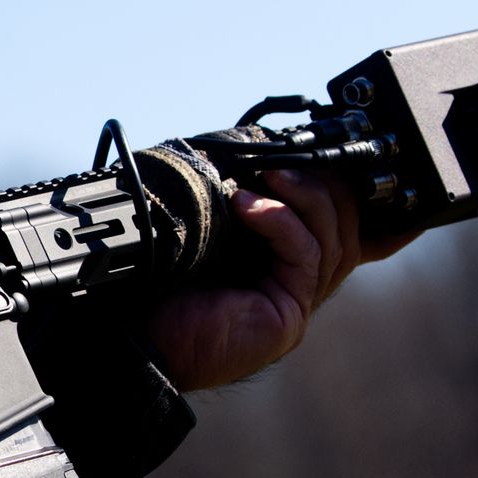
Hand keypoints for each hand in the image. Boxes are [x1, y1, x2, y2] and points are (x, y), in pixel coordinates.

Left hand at [146, 169, 418, 390]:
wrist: (134, 329)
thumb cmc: (159, 280)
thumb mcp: (207, 227)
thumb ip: (241, 198)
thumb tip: (260, 150)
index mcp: (277, 257)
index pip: (330, 216)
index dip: (331, 182)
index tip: (307, 148)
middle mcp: (292, 279)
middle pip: (343, 225)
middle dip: (322, 183)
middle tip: (285, 159)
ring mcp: (295, 299)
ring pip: (333, 238)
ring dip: (303, 196)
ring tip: (267, 173)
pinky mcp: (289, 313)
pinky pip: (306, 256)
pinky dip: (281, 222)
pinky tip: (247, 205)